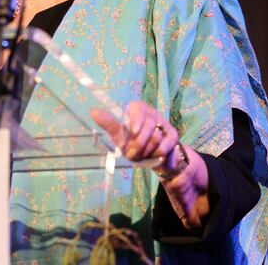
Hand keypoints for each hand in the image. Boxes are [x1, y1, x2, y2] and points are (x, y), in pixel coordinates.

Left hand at [91, 101, 209, 230]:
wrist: (152, 159)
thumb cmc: (132, 144)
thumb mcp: (119, 136)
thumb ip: (109, 124)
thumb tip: (94, 111)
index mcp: (136, 109)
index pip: (138, 108)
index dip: (136, 120)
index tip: (133, 131)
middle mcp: (151, 113)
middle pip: (147, 125)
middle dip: (138, 144)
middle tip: (132, 154)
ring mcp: (163, 122)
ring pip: (156, 136)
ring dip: (147, 150)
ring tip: (142, 154)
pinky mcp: (173, 134)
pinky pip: (166, 144)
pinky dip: (158, 153)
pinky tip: (154, 155)